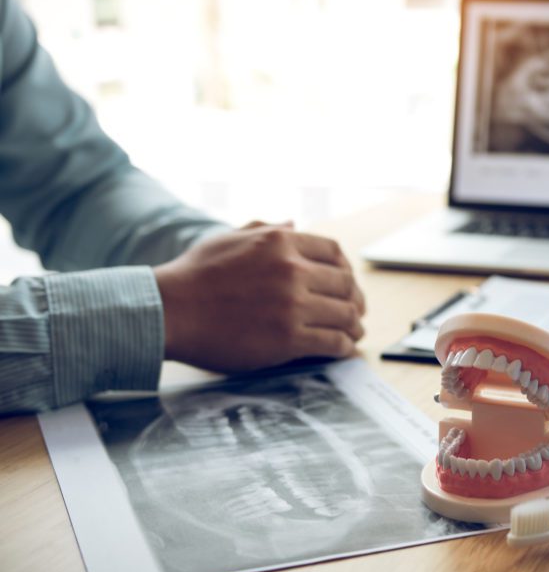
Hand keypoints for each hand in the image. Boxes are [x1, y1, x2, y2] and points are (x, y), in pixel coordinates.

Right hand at [153, 224, 365, 371]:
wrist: (168, 311)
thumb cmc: (192, 275)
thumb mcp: (229, 238)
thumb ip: (265, 229)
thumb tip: (293, 221)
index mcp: (281, 242)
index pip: (333, 252)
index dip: (346, 268)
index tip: (347, 281)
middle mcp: (292, 270)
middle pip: (345, 283)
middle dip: (356, 298)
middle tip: (358, 310)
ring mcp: (292, 305)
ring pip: (344, 314)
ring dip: (355, 325)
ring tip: (355, 332)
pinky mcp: (287, 338)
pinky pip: (332, 342)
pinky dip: (344, 347)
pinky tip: (344, 350)